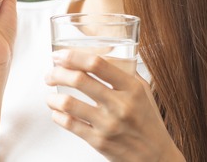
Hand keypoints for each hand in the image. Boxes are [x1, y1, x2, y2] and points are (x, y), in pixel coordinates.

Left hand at [44, 50, 184, 161]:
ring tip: (51, 96)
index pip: (97, 64)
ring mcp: (108, 124)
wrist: (156, 156)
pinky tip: (58, 113)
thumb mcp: (143, 92)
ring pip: (69, 103)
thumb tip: (100, 54)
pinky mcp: (99, 141)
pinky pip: (69, 124)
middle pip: (79, 79)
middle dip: (57, 73)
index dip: (73, 56)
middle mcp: (120, 104)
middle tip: (50, 74)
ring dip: (53, 97)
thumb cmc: (148, 122)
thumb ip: (124, 73)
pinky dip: (57, 115)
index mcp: (131, 88)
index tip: (60, 55)